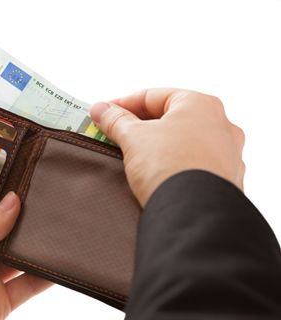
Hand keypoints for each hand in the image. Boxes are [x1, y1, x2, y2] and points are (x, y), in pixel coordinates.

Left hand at [0, 192, 51, 319]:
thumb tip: (12, 202)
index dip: (0, 207)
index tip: (22, 192)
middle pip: (2, 238)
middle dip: (20, 225)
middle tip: (43, 207)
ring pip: (17, 261)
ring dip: (34, 249)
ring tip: (55, 229)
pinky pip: (26, 288)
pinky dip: (43, 278)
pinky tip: (57, 263)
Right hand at [90, 89, 244, 205]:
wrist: (194, 214)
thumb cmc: (169, 166)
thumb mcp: (133, 138)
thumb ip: (116, 120)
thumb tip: (101, 109)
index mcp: (200, 104)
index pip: (152, 96)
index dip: (122, 104)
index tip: (103, 114)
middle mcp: (221, 124)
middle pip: (170, 118)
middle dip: (139, 126)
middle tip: (114, 135)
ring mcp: (228, 153)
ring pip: (184, 142)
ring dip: (157, 146)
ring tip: (132, 157)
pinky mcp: (226, 179)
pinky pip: (194, 164)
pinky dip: (174, 165)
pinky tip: (156, 175)